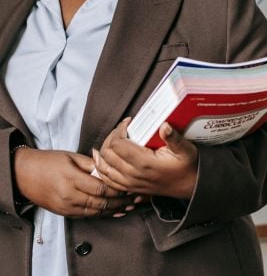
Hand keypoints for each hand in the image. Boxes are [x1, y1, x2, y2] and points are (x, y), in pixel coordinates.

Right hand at [13, 147, 135, 218]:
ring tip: (130, 206)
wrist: (25, 174)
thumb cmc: (49, 161)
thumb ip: (91, 163)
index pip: (101, 188)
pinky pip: (87, 216)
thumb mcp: (70, 156)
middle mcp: (69, 195)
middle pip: (101, 202)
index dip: (117, 189)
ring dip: (114, 210)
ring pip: (95, 212)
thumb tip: (109, 167)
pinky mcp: (64, 213)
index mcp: (72, 178)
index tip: (130, 185)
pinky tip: (114, 212)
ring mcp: (66, 206)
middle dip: (120, 201)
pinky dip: (102, 214)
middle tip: (136, 197)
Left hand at [93, 119, 197, 199]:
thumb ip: (173, 137)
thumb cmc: (186, 166)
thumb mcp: (185, 149)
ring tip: (111, 139)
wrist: (189, 186)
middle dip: (110, 137)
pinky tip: (103, 159)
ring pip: (103, 167)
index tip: (128, 122)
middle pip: (107, 154)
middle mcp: (134, 175)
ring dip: (103, 152)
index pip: (117, 144)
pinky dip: (102, 168)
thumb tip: (164, 125)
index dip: (119, 129)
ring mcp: (130, 183)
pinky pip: (107, 179)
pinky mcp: (129, 188)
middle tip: (121, 129)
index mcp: (145, 163)